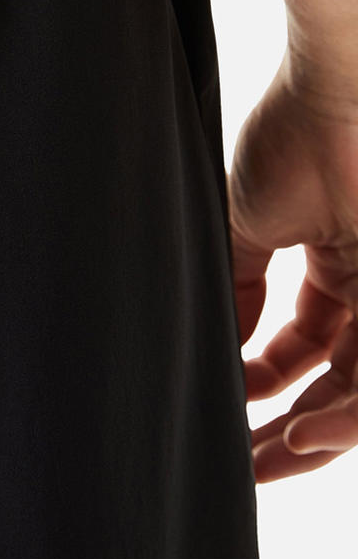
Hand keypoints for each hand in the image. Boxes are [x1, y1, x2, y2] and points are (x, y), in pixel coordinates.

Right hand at [227, 47, 357, 483]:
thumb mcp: (245, 224)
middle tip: (243, 464)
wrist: (338, 93)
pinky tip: (301, 434)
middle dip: (286, 428)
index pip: (296, 345)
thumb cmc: (290, 141)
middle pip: (330, 382)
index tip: (216, 402)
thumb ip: (233, 284)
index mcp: (329, 263)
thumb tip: (214, 342)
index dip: (257, 380)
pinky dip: (345, 415)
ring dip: (313, 436)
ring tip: (262, 461)